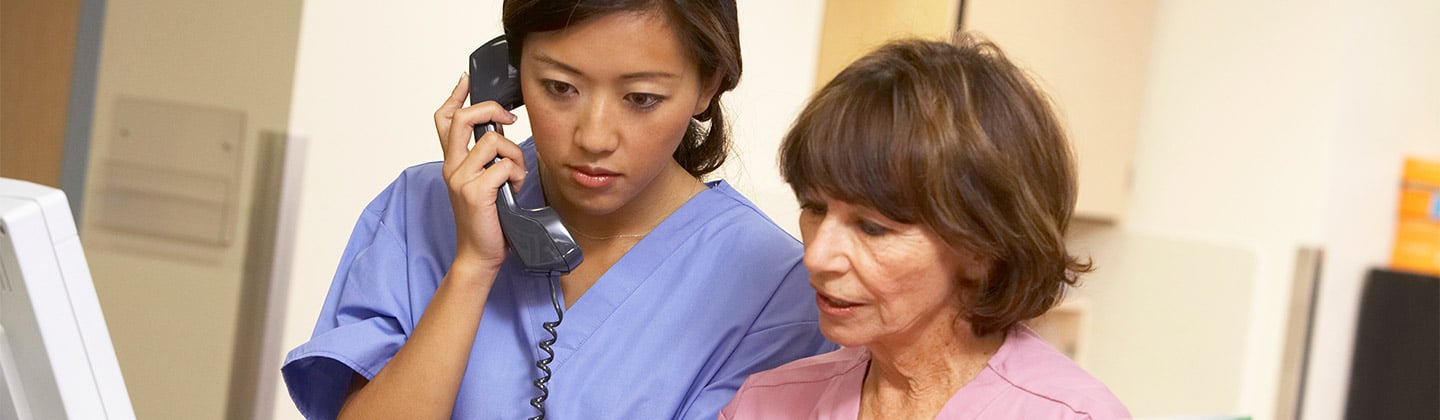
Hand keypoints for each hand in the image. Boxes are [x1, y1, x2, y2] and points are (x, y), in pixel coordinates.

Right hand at [434, 74, 525, 279]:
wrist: (479, 255)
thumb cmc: (487, 221)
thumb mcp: (483, 184)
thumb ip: (486, 161)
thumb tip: (501, 134)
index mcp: (452, 163)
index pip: (444, 121)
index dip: (455, 97)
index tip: (466, 81)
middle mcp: (451, 167)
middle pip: (463, 119)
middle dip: (491, 110)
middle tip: (509, 119)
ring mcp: (461, 179)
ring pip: (493, 142)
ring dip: (514, 155)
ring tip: (516, 176)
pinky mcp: (476, 192)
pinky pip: (504, 166)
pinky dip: (517, 174)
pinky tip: (516, 189)